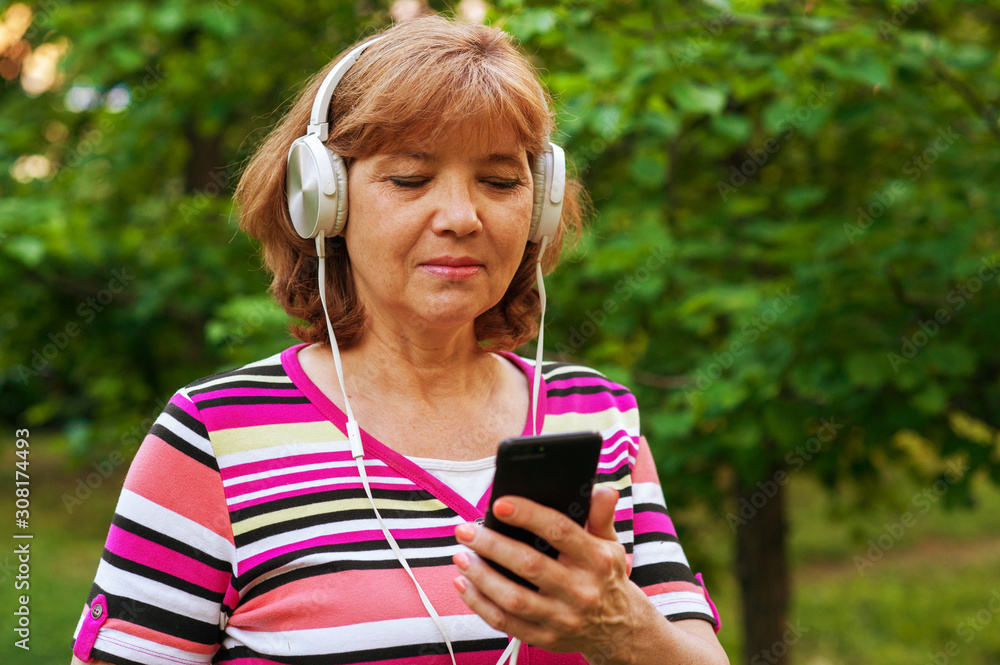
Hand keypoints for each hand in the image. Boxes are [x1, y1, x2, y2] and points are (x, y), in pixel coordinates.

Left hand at [453, 486, 650, 660]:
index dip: (528, 515)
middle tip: (465, 530)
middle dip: (492, 545)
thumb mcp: (611, 543)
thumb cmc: (606, 576)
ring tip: (460, 555)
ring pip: (513, 599)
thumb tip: (603, 488)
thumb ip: (601, 515)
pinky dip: (480, 604)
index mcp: (597, 559)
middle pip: (530, 565)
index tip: (499, 503)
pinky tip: (463, 583)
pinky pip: (506, 624)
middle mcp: (581, 590)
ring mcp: (563, 619)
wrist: (620, 629)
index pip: (559, 531)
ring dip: (481, 576)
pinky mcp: (547, 639)